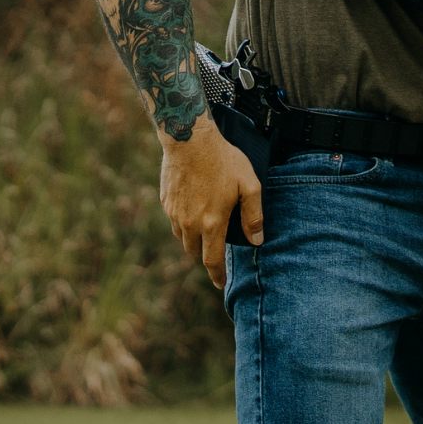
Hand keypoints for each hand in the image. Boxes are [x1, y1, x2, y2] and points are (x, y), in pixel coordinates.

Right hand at [159, 117, 262, 288]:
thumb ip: (254, 215)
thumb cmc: (223, 160)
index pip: (213, 261)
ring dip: (194, 238)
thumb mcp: (249, 185)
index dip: (217, 275)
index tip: (221, 284)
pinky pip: (175, 220)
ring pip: (183, 237)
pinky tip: (195, 205)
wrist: (190, 139)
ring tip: (207, 224)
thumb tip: (257, 240)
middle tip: (218, 244)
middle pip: (196, 252)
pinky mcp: (166, 201)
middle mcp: (190, 223)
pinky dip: (184, 222)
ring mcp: (175, 213)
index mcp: (212, 223)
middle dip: (206, 253)